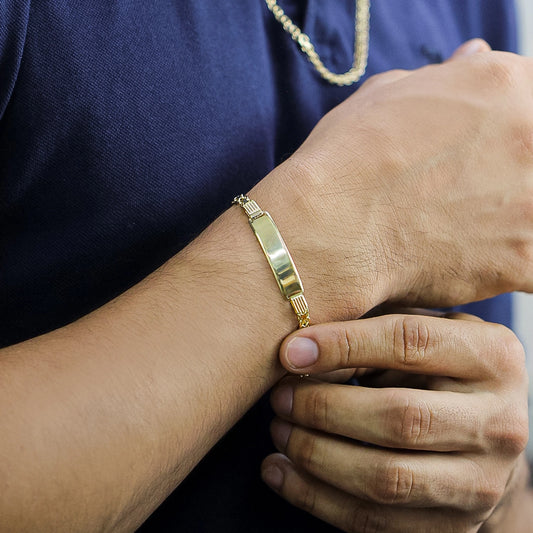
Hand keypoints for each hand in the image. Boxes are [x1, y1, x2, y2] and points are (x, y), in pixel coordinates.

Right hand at [252, 40, 532, 319]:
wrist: (330, 229)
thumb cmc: (345, 162)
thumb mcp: (386, 96)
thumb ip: (444, 77)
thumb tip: (474, 56)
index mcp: (502, 85)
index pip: (529, 98)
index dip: (504, 126)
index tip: (482, 149)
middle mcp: (531, 134)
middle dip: (510, 170)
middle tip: (468, 193)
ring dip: (513, 216)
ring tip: (468, 228)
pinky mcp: (525, 259)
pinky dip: (512, 264)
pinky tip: (478, 262)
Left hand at [261, 313, 528, 531]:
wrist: (485, 434)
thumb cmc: (438, 367)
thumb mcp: (420, 332)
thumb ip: (372, 331)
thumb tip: (299, 353)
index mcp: (493, 357)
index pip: (411, 342)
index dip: (344, 344)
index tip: (290, 351)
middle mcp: (499, 422)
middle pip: (399, 418)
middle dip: (324, 408)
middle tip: (280, 396)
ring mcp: (481, 482)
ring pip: (385, 478)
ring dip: (315, 455)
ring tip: (278, 430)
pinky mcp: (453, 525)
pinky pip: (374, 521)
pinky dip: (314, 496)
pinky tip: (279, 470)